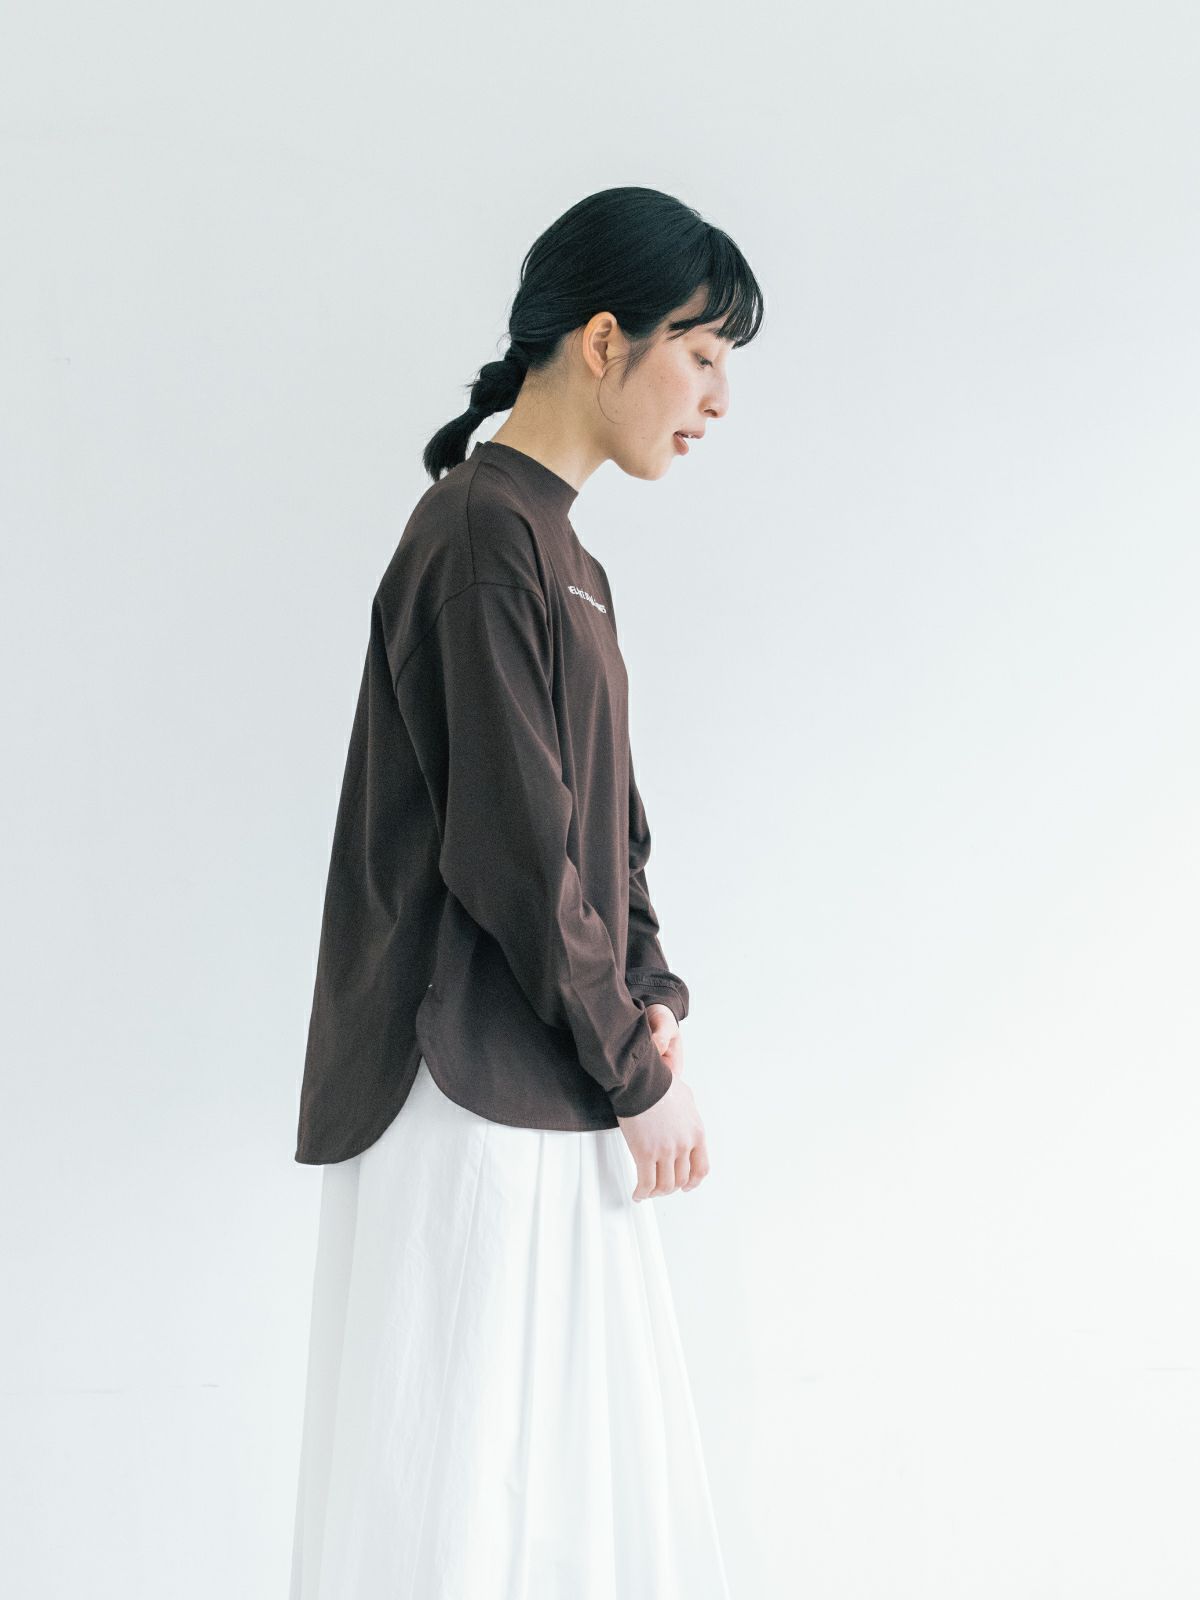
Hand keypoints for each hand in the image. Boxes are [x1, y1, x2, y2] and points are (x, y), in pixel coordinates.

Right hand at [617, 1012, 709, 1199]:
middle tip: (662, 1187)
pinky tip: (637, 1193)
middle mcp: (684, 1145)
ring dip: (656, 1192)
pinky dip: (642, 1193)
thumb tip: (683, 1118)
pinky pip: (646, 1183)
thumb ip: (688, 1115)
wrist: (641, 1082)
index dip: (693, 1181)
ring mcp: (665, 1152)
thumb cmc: (660, 1084)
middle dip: (671, 1187)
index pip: (701, 1168)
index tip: (688, 1185)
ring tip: (648, 1191)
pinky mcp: (645, 1154)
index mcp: (696, 1133)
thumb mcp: (687, 1099)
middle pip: (682, 1179)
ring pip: (664, 1186)